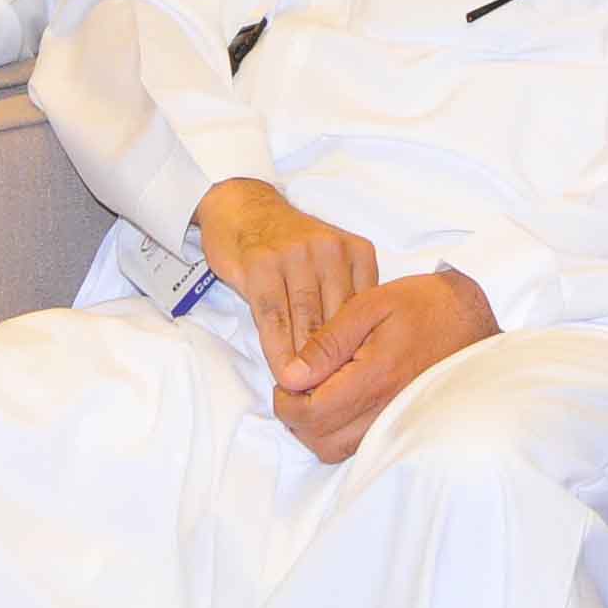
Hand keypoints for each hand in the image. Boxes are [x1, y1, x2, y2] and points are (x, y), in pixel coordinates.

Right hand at [198, 178, 381, 375]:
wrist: (243, 207)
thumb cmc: (289, 243)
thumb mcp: (331, 263)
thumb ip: (345, 298)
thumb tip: (360, 353)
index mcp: (357, 253)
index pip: (364, 313)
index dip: (360, 352)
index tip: (358, 385)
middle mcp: (331, 252)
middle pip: (337, 321)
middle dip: (334, 363)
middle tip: (334, 399)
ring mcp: (296, 256)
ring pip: (306, 322)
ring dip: (306, 363)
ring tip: (307, 394)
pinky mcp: (262, 264)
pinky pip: (274, 316)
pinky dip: (277, 349)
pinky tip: (282, 371)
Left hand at [272, 267, 499, 462]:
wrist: (471, 320)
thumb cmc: (424, 305)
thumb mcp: (370, 305)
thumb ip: (327, 341)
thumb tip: (292, 375)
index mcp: (375, 377)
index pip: (312, 414)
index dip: (286, 401)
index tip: (287, 379)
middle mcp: (387, 410)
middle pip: (320, 441)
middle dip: (296, 418)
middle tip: (297, 387)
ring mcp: (397, 423)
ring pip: (337, 452)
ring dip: (316, 429)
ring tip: (318, 392)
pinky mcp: (403, 427)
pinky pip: (358, 447)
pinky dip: (337, 433)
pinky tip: (341, 401)